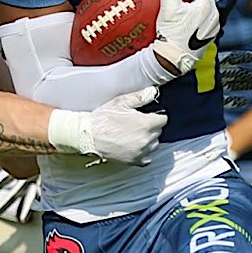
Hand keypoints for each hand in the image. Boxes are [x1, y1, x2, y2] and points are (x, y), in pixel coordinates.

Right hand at [50, 87, 165, 164]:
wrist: (88, 135)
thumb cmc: (103, 118)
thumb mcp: (121, 102)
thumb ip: (140, 96)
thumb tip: (153, 91)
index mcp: (145, 123)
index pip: (163, 119)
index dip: (157, 116)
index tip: (149, 115)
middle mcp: (146, 139)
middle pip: (159, 132)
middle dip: (151, 127)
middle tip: (138, 123)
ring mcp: (140, 152)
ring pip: (154, 145)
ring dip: (149, 139)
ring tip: (135, 134)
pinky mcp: (133, 161)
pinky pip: (147, 158)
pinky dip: (144, 153)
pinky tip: (135, 146)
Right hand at [151, 0, 218, 75]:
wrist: (173, 60)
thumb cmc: (170, 36)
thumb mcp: (168, 8)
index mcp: (205, 5)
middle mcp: (213, 14)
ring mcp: (213, 24)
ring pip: (206, 1)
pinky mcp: (209, 33)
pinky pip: (205, 13)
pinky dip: (197, 6)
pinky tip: (188, 6)